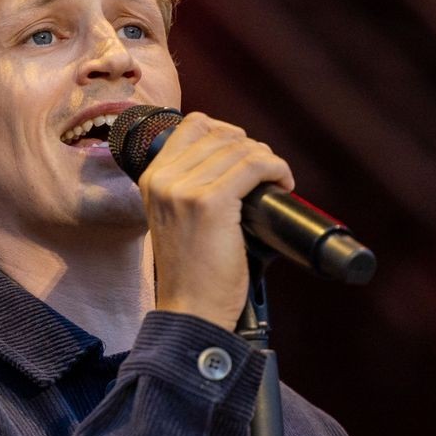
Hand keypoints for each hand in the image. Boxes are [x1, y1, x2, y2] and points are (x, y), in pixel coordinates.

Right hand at [138, 112, 293, 329]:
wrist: (191, 310)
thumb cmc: (192, 272)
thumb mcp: (176, 218)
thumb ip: (190, 186)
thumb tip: (235, 157)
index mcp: (152, 179)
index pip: (193, 125)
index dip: (228, 133)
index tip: (246, 154)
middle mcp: (164, 179)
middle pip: (222, 135)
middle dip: (252, 149)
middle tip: (267, 173)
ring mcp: (185, 189)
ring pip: (241, 148)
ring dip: (268, 160)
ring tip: (277, 180)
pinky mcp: (210, 203)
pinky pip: (255, 166)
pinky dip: (277, 169)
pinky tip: (282, 184)